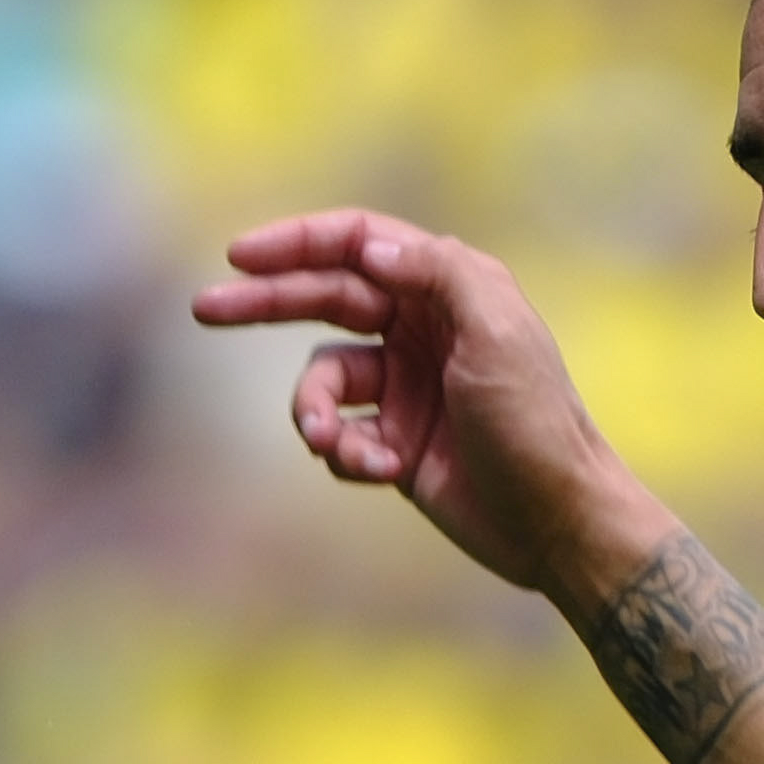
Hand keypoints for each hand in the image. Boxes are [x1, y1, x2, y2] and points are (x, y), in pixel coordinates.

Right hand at [189, 210, 646, 601]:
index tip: (242, 257)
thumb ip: (437, 272)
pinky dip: (344, 453)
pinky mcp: (395, 446)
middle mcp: (421, 330)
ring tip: (331, 444)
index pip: (357, 245)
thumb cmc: (536, 421)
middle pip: (323, 299)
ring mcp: (405, 389)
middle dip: (263, 305)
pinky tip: (380, 472)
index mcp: (448, 289)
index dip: (298, 243)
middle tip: (205, 309)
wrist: (558, 521)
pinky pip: (339, 437)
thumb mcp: (496, 330)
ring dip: (313, 412)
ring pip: (322, 381)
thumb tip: (370, 248)